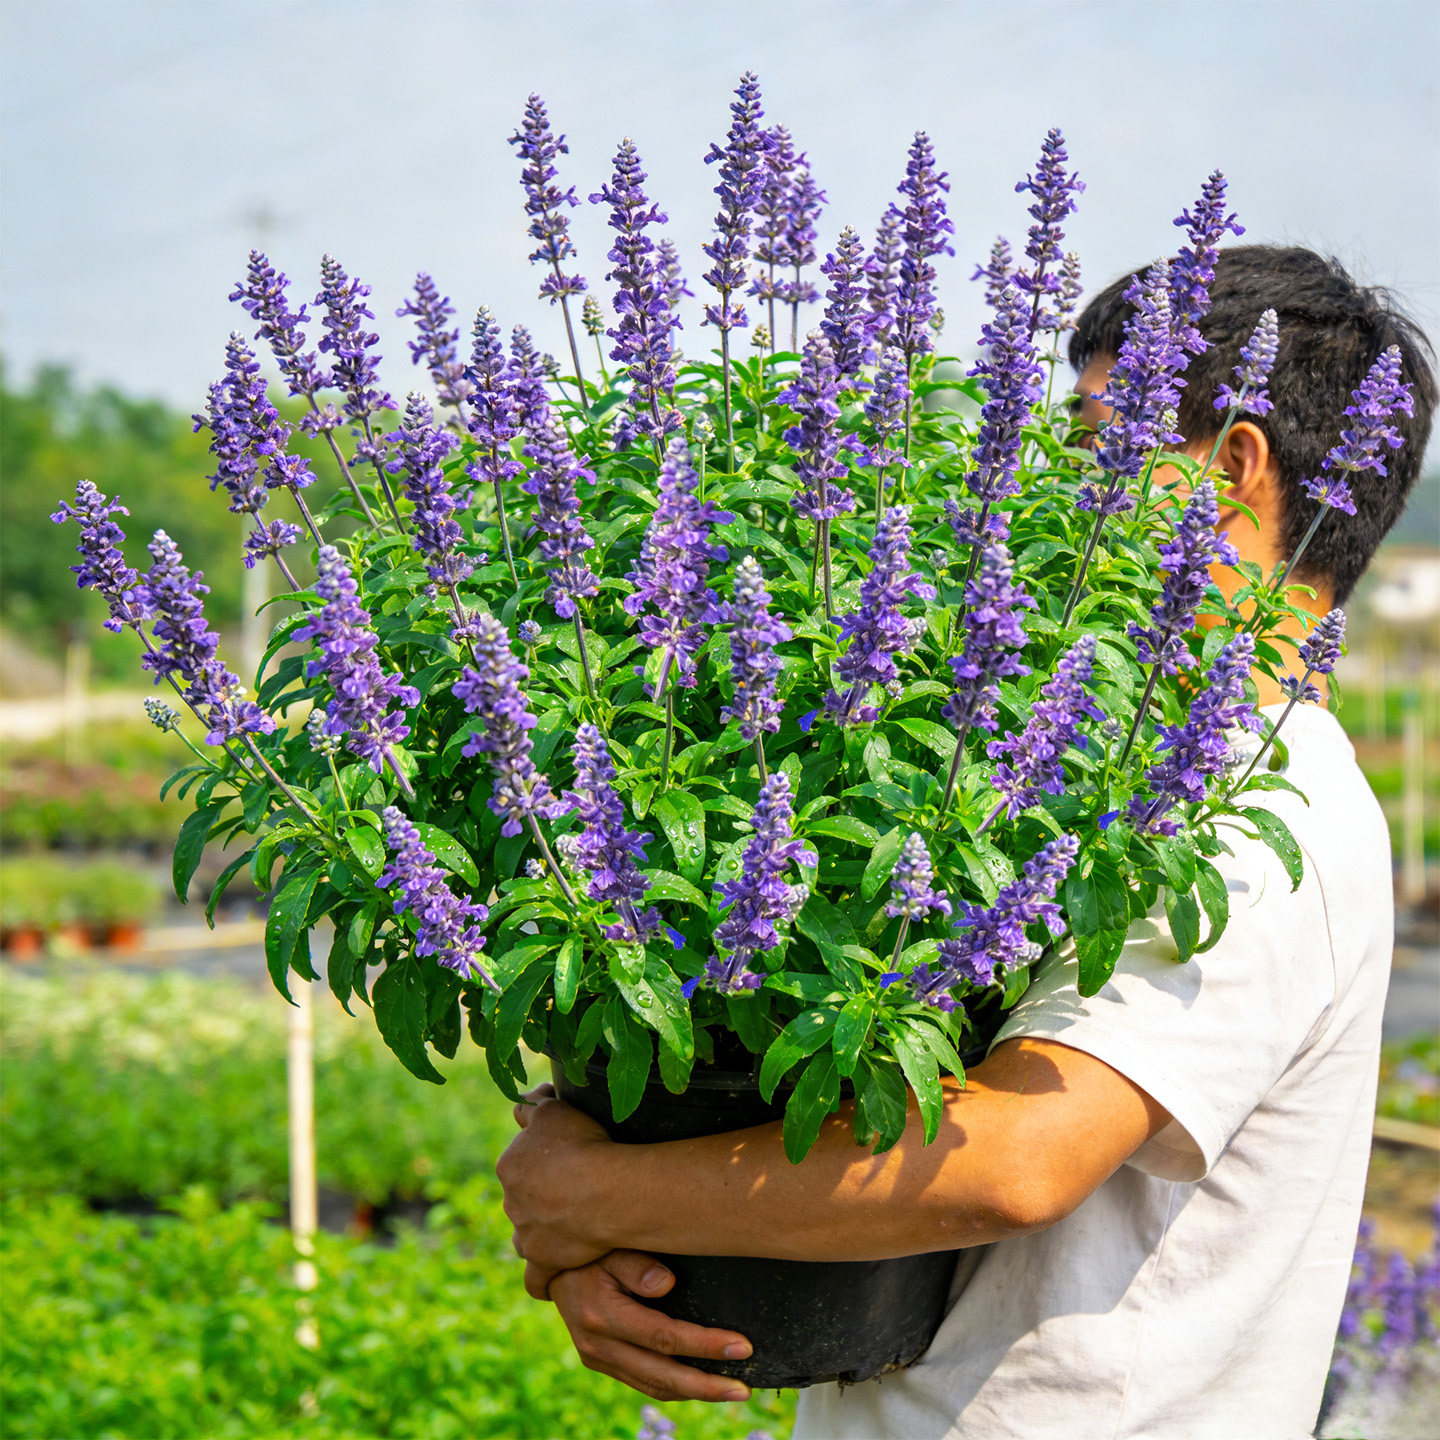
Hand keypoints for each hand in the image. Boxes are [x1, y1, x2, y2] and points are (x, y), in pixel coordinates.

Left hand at [497, 1083, 618, 1296]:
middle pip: (522, 1197)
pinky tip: (549, 1280)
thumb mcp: (554, 1109)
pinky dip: (541, 1280)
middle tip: (573, 1187)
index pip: (520, 1158)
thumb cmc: (581, 1144)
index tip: (565, 1154)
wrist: (603, 1190)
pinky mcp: (544, 1261)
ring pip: (525, 1234)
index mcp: (509, 1164)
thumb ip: (535, 1103)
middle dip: (539, 1194)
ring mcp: (526, 1234)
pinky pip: (536, 1278)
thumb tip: (529, 1098)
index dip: (542, 1155)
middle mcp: (511, 1201)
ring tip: (564, 1226)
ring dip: (538, 1231)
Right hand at [551, 1250, 753, 1403]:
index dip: (705, 1345)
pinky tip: (701, 1385)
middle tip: (745, 1389)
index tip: (742, 1345)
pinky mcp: (601, 1363)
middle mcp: (598, 1345)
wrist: (549, 1265)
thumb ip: (635, 1263)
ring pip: (654, 1387)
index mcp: (602, 1315)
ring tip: (733, 1391)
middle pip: (662, 1376)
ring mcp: (598, 1359)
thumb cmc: (588, 1248)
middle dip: (708, 1385)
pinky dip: (675, 1388)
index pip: (664, 1338)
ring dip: (696, 1393)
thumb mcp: (608, 1245)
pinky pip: (643, 1383)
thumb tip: (668, 1284)